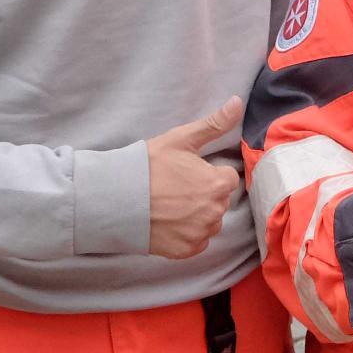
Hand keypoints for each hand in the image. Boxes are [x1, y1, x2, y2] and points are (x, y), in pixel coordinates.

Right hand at [147, 98, 243, 258]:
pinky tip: (168, 222)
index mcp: (217, 184)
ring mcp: (200, 233)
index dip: (208, 174)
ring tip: (170, 205)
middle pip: (218, 201)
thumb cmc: (147, 166)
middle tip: (175, 188)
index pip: (227, 178)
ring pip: (209, 222)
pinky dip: (186, 235)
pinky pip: (197, 242)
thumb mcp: (180, 139)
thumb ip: (214, 124)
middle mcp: (214, 212)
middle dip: (203, 194)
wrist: (113, 198)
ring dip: (197, 216)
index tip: (187, 172)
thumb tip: (238, 102)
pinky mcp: (186, 251)